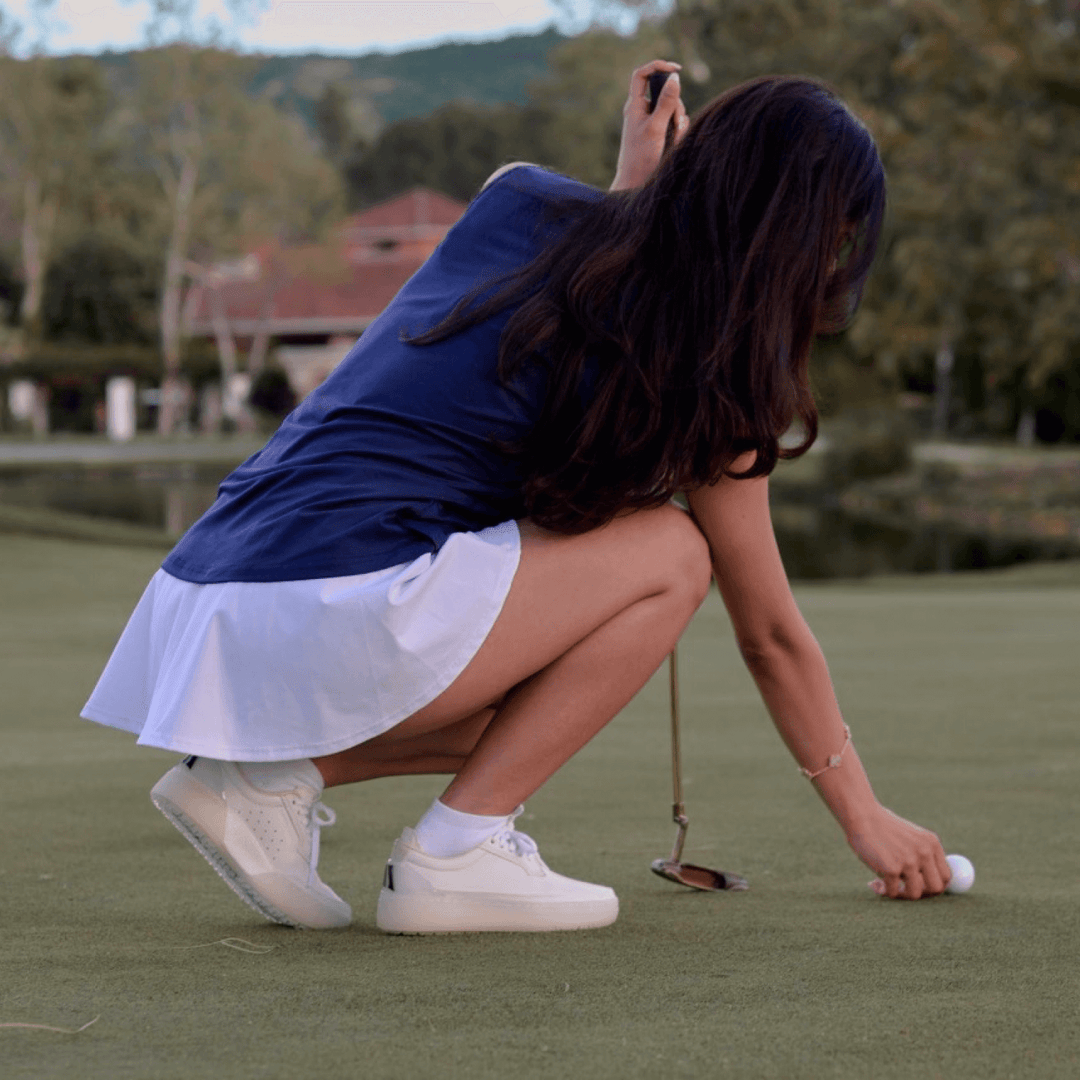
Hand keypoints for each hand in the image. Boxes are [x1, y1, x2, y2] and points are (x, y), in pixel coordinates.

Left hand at [611, 60, 689, 191]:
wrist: (636, 184)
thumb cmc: (641, 157)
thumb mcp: (656, 127)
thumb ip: (666, 102)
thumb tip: (675, 77)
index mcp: (635, 105)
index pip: (642, 75)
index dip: (658, 66)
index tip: (676, 69)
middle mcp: (642, 111)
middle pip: (665, 92)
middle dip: (675, 105)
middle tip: (674, 123)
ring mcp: (651, 122)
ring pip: (673, 109)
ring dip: (678, 121)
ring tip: (673, 139)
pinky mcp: (659, 133)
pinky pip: (675, 123)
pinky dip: (678, 131)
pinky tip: (674, 143)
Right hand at [846, 805, 951, 899]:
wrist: (861, 815)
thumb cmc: (882, 827)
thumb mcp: (910, 837)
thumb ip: (922, 856)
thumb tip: (929, 885)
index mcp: (931, 843)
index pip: (946, 876)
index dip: (934, 886)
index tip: (920, 888)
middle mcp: (924, 853)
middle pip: (936, 889)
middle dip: (921, 894)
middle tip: (905, 890)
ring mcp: (909, 861)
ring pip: (914, 894)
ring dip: (900, 894)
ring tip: (885, 885)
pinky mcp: (891, 868)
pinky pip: (893, 891)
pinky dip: (883, 890)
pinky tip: (873, 882)